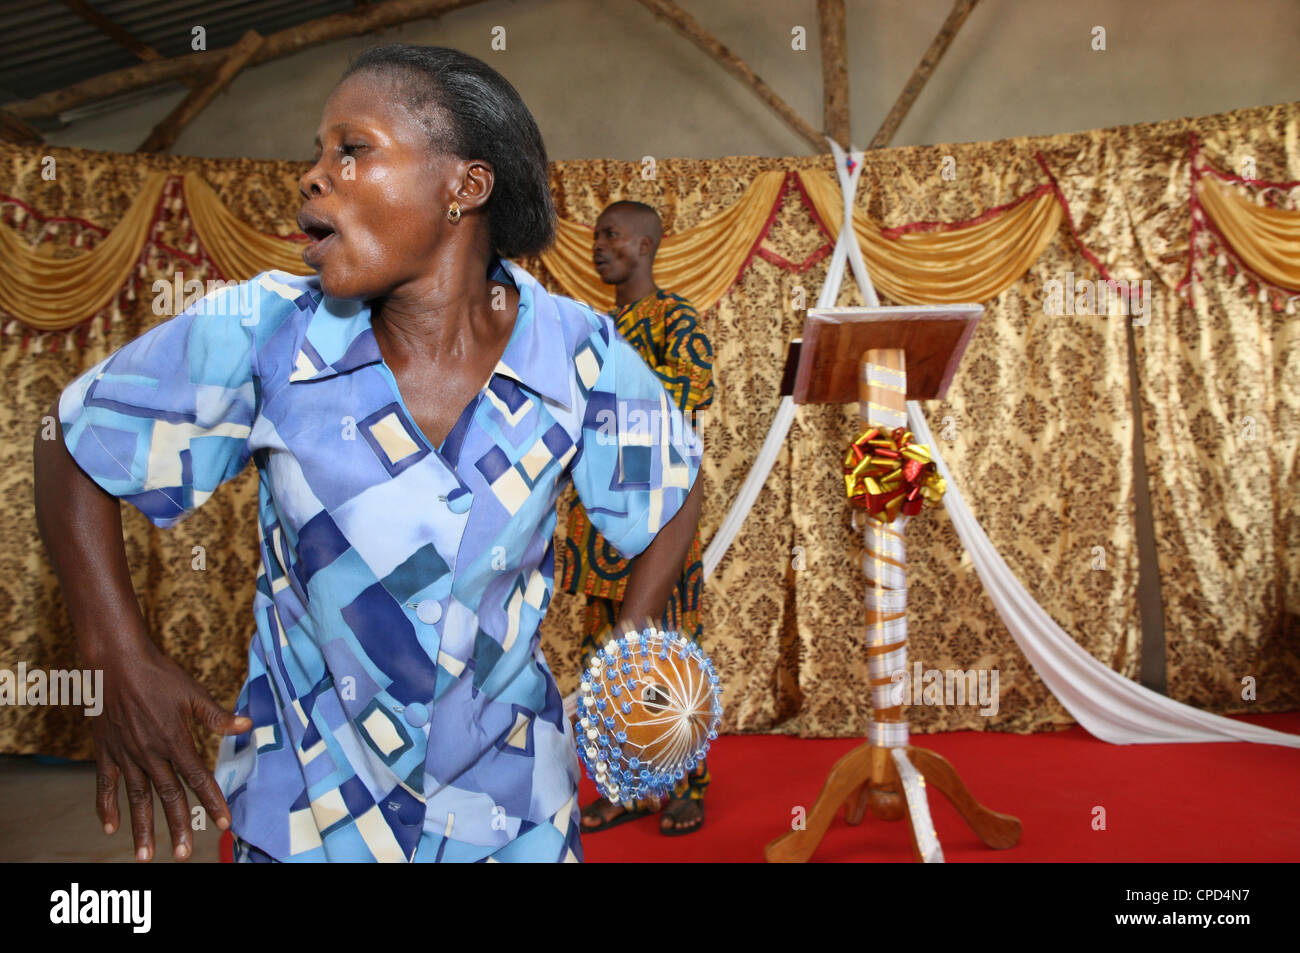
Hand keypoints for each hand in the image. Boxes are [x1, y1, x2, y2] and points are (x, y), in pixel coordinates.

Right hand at [91, 643, 250, 861]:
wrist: (115, 661)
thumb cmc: (158, 675)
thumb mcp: (192, 693)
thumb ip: (217, 716)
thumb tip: (248, 725)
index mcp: (175, 740)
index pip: (198, 778)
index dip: (212, 801)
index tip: (224, 824)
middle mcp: (150, 753)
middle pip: (167, 796)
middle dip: (176, 827)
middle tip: (184, 855)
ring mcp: (126, 754)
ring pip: (136, 799)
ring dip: (141, 828)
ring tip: (145, 856)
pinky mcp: (105, 751)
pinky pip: (104, 785)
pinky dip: (105, 806)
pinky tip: (108, 828)